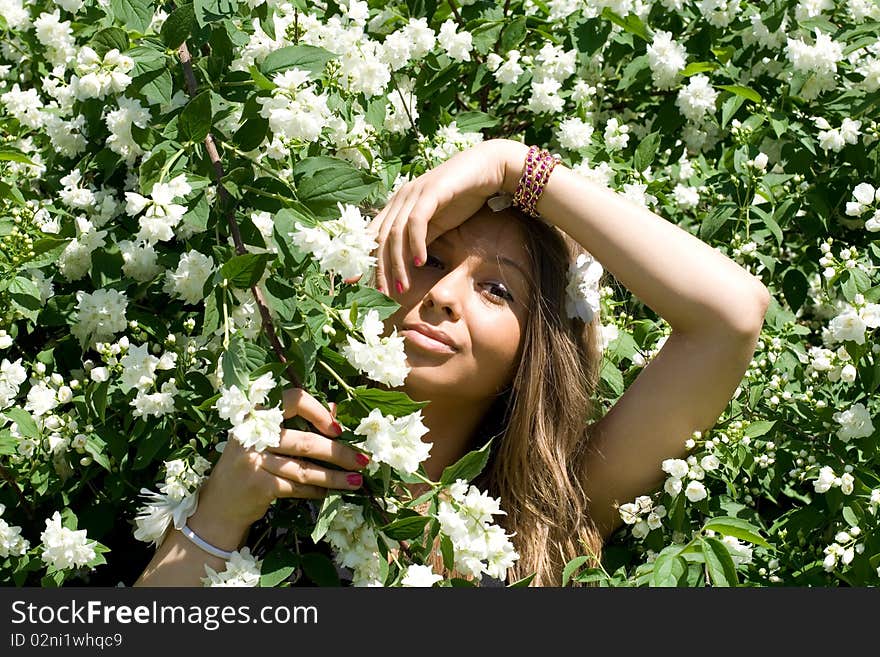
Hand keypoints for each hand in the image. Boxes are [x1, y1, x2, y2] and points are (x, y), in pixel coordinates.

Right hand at [194, 388, 369, 534]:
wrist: (219, 504)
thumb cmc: (251, 463)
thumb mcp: (267, 438)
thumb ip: (298, 422)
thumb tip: (336, 410)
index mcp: (256, 414)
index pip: (292, 399)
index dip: (319, 412)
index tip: (338, 430)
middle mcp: (252, 434)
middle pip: (306, 441)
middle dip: (339, 453)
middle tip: (363, 461)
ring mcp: (254, 460)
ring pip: (305, 468)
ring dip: (334, 477)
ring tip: (355, 481)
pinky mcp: (258, 485)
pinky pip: (297, 487)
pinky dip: (316, 491)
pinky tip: (328, 492)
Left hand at [343, 138, 509, 293]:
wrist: (487, 168)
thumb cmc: (462, 197)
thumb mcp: (436, 224)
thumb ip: (419, 240)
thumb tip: (406, 264)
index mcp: (397, 204)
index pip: (373, 235)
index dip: (367, 259)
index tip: (362, 283)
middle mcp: (401, 197)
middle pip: (380, 237)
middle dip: (380, 268)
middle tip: (383, 293)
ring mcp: (414, 193)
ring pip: (396, 233)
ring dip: (397, 263)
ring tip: (402, 287)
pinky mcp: (432, 191)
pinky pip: (417, 222)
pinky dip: (416, 244)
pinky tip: (420, 263)